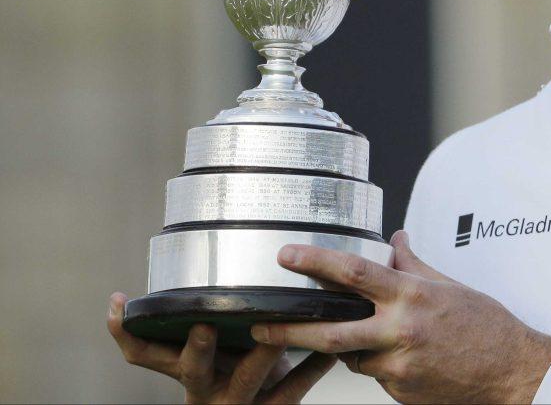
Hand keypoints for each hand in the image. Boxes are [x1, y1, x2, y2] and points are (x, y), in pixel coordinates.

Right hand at [107, 293, 336, 403]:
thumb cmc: (237, 371)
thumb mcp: (215, 350)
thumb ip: (209, 316)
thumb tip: (202, 258)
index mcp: (184, 368)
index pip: (143, 353)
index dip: (126, 331)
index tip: (121, 301)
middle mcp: (204, 387)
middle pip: (191, 368)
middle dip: (196, 347)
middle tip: (204, 324)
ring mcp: (237, 402)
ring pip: (247, 378)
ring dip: (265, 352)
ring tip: (283, 329)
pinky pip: (294, 389)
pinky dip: (313, 368)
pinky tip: (332, 353)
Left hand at [249, 231, 550, 403]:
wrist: (511, 371)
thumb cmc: (486, 326)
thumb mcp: (450, 286)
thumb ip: (414, 265)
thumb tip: (395, 240)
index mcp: (412, 296)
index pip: (353, 273)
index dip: (315, 262)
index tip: (286, 255)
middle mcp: (400, 330)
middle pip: (330, 330)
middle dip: (288, 329)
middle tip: (259, 323)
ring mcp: (398, 366)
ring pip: (349, 356)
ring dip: (340, 346)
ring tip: (343, 334)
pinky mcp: (399, 391)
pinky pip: (372, 375)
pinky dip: (371, 362)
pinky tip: (391, 356)